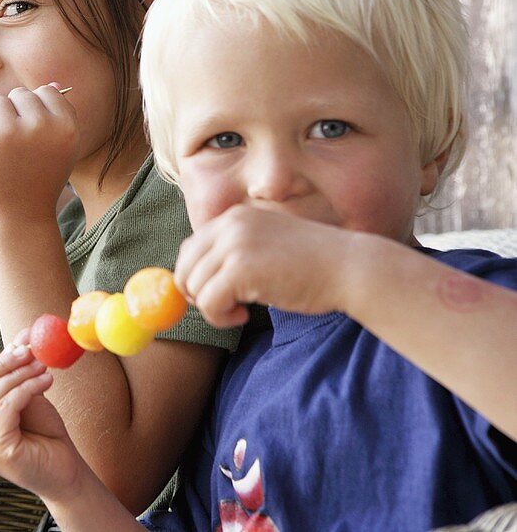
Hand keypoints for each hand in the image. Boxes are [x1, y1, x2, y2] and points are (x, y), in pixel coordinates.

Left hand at [0, 85, 76, 220]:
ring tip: (2, 148)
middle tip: (17, 147)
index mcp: (66, 126)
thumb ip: (57, 117)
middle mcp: (40, 125)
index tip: (35, 135)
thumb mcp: (60, 149)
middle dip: (14, 114)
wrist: (18, 215)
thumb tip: (50, 84)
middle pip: (20, 94)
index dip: (37, 111)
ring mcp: (9, 131)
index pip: (46, 92)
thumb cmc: (39, 179)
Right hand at [0, 335, 88, 500]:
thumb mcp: (29, 397)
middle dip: (6, 363)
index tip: (24, 342)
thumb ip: (19, 372)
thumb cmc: (46, 437)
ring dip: (20, 374)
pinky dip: (26, 389)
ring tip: (44, 366)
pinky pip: (5, 407)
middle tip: (30, 348)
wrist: (67, 472)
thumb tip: (23, 333)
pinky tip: (45, 381)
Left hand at [175, 205, 359, 325]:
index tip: (217, 294)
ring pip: (194, 287)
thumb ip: (231, 254)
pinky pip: (208, 302)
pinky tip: (244, 316)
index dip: (197, 277)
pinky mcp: (240, 269)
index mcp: (234, 217)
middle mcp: (229, 224)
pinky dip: (220, 317)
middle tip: (227, 306)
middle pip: (185, 267)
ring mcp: (234, 244)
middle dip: (199, 294)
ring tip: (241, 310)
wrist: (350, 268)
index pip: (191, 248)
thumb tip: (189, 281)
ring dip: (213, 308)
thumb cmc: (312, 265)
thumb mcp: (265, 247)